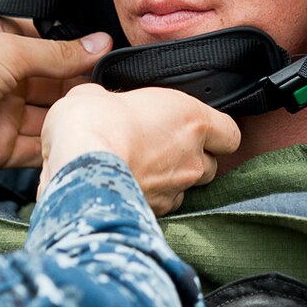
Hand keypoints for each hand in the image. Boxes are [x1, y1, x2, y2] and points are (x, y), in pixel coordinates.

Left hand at [0, 17, 110, 175]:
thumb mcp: (7, 50)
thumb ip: (57, 53)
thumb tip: (100, 43)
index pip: (48, 43)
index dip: (77, 48)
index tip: (110, 53)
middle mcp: (2, 76)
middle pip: (53, 81)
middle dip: (81, 84)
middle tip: (117, 85)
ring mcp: (2, 112)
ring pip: (49, 114)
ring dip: (73, 114)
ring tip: (107, 112)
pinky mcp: (1, 146)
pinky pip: (37, 147)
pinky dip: (58, 144)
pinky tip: (85, 138)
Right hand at [39, 85, 241, 215]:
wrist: (76, 170)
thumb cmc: (91, 126)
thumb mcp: (96, 95)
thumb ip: (111, 98)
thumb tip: (97, 101)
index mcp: (191, 119)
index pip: (229, 133)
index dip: (216, 134)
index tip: (198, 130)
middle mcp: (192, 157)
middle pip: (210, 164)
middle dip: (191, 159)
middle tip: (161, 148)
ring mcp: (176, 188)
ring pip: (187, 187)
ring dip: (172, 180)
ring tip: (143, 170)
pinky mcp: (157, 211)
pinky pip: (164, 205)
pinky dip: (152, 198)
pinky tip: (129, 187)